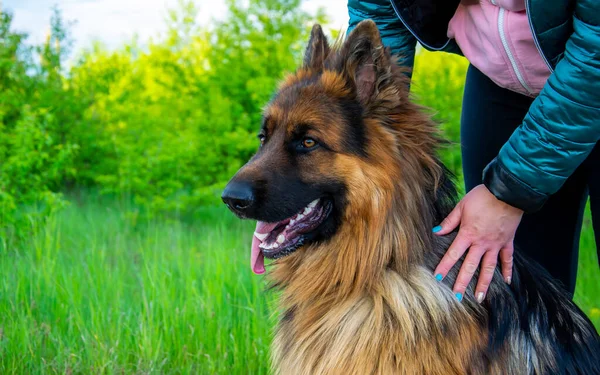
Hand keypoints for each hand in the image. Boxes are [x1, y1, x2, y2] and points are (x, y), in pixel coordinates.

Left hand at [433, 184, 522, 302]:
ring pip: (489, 268)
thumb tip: (436, 231)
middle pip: (471, 266)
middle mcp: (482, 243)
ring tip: (479, 297)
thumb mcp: (462, 206)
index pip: (453, 254)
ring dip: (484, 284)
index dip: (445, 266)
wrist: (507, 191)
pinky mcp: (508, 242)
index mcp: (468, 234)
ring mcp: (496, 244)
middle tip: (458, 297)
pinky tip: (507, 282)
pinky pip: (508, 259)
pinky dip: (508, 271)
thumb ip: (449, 221)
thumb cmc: (482, 197)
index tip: (438, 278)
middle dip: (463, 282)